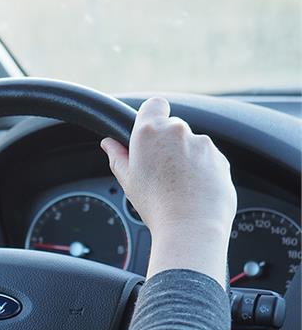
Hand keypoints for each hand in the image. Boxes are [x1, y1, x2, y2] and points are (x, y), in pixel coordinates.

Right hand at [101, 97, 235, 284]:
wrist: (191, 225)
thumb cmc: (157, 204)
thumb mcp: (128, 180)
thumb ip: (118, 156)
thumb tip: (109, 144)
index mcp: (150, 132)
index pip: (155, 104)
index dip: (152, 116)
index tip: (149, 133)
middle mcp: (178, 131)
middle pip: (173, 126)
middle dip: (167, 142)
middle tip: (159, 168)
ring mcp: (202, 143)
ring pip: (192, 143)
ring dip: (186, 156)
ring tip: (178, 184)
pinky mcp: (220, 158)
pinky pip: (208, 157)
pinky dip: (202, 168)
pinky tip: (193, 188)